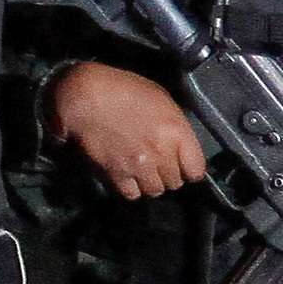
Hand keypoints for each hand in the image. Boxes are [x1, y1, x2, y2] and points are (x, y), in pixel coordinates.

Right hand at [53, 60, 206, 200]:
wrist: (86, 96)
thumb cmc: (124, 89)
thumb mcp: (161, 99)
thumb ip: (175, 126)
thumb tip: (182, 144)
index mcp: (176, 131)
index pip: (196, 170)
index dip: (190, 168)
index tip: (183, 164)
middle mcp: (161, 153)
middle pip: (175, 182)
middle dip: (168, 174)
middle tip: (158, 163)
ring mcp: (138, 166)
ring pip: (155, 191)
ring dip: (150, 182)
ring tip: (142, 169)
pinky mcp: (116, 174)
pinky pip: (132, 194)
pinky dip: (131, 187)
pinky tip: (127, 174)